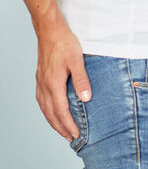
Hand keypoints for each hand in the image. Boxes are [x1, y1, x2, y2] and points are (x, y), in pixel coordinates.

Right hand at [34, 11, 91, 141]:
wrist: (50, 30)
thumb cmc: (65, 43)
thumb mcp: (77, 61)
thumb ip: (81, 80)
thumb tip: (86, 99)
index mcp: (54, 83)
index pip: (61, 111)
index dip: (68, 125)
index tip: (76, 134)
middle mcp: (44, 86)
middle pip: (51, 114)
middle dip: (61, 128)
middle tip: (71, 138)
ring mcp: (40, 82)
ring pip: (45, 108)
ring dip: (53, 121)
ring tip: (62, 129)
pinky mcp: (40, 78)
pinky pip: (42, 100)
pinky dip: (47, 110)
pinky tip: (52, 112)